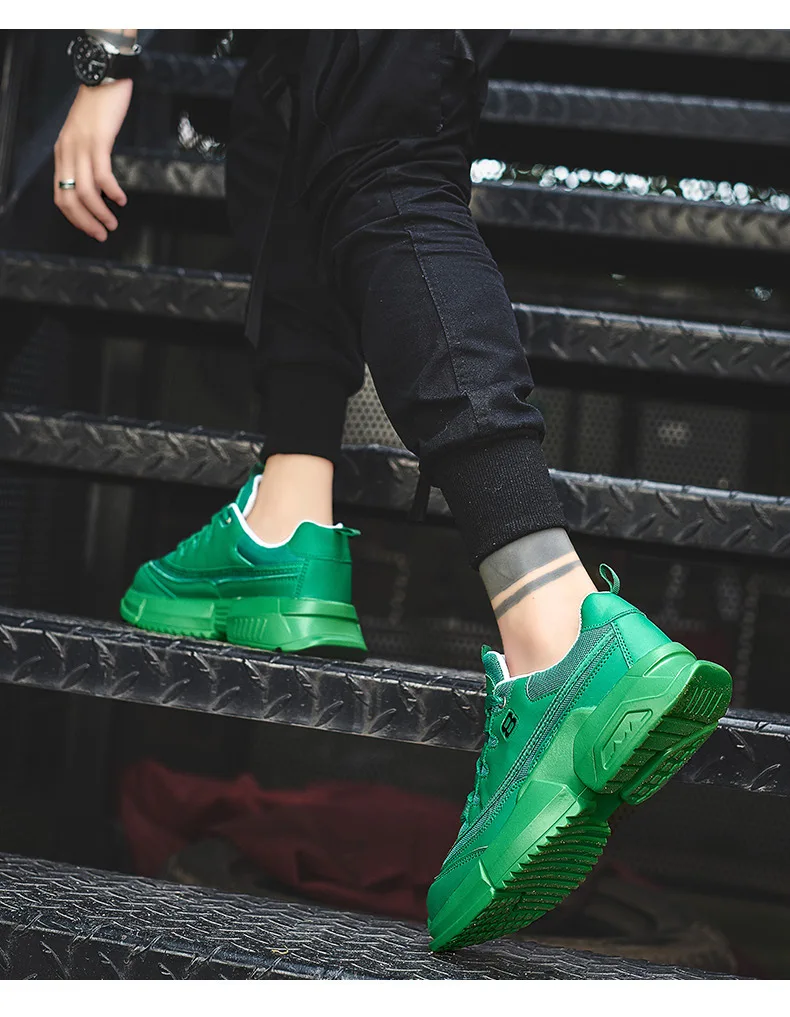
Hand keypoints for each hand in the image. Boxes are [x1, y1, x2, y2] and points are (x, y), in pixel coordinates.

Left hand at [54, 79, 132, 240]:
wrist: (104, 76)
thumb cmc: (99, 106)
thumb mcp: (86, 135)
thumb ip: (86, 159)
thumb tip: (97, 188)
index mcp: (63, 153)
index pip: (60, 195)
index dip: (74, 218)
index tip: (90, 229)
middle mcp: (67, 151)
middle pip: (69, 198)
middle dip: (85, 222)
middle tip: (102, 234)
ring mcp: (81, 146)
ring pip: (84, 191)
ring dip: (99, 212)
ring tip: (113, 222)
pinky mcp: (97, 140)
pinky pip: (101, 174)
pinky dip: (111, 191)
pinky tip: (120, 199)